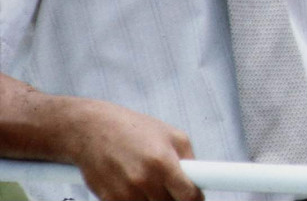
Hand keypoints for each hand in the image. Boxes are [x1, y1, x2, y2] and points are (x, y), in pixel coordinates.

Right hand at [66, 99, 201, 200]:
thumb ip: (189, 159)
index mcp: (162, 162)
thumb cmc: (132, 129)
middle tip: (172, 188)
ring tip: (151, 183)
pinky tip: (136, 187)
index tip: (196, 198)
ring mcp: (124, 193)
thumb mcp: (171, 134)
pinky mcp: (108, 200)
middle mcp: (144, 180)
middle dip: (174, 198)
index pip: (188, 196)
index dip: (196, 199)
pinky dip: (138, 200)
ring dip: (155, 200)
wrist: (91, 130)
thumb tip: (201, 179)